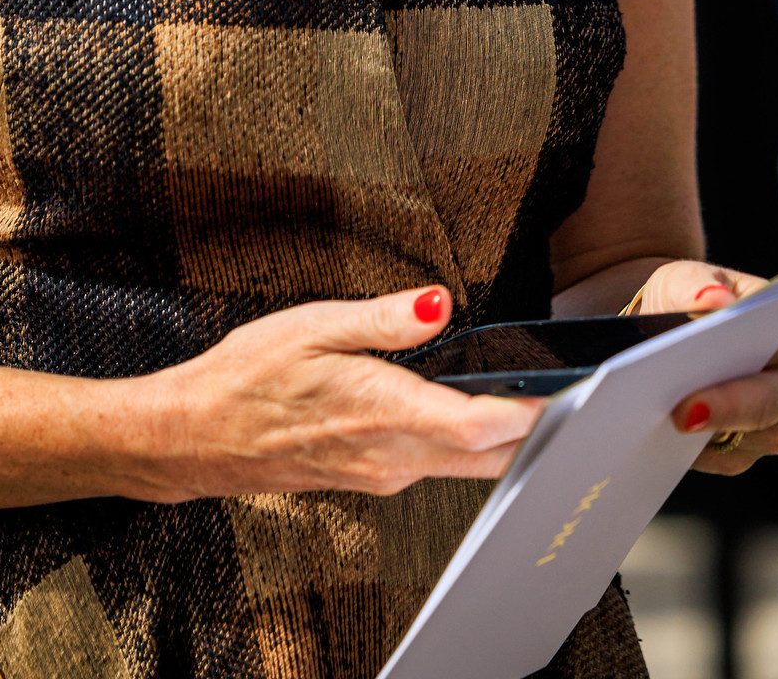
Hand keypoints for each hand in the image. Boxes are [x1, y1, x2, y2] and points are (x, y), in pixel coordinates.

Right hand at [125, 286, 541, 501]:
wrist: (197, 433)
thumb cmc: (248, 376)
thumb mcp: (314, 324)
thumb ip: (385, 319)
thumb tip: (439, 302)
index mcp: (385, 414)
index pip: (482, 426)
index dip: (534, 412)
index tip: (575, 392)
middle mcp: (393, 456)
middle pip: (490, 457)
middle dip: (538, 430)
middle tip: (580, 394)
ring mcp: (384, 473)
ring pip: (467, 465)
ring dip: (508, 439)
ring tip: (543, 397)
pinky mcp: (372, 476)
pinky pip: (437, 465)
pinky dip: (469, 443)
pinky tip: (474, 413)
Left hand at [633, 261, 777, 474]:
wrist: (664, 331)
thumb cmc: (684, 298)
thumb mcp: (681, 279)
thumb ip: (696, 283)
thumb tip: (714, 299)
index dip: (762, 354)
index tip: (730, 362)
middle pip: (775, 401)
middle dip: (730, 407)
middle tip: (683, 414)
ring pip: (756, 438)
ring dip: (712, 433)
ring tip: (665, 421)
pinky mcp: (751, 447)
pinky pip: (730, 459)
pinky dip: (699, 452)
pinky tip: (667, 440)